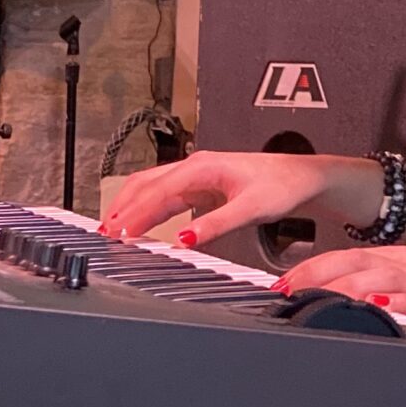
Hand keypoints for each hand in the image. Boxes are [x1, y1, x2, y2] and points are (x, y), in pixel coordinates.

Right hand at [101, 150, 342, 247]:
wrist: (301, 177)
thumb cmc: (281, 186)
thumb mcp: (251, 209)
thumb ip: (217, 225)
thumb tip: (186, 239)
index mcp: (202, 168)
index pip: (157, 192)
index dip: (134, 214)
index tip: (116, 233)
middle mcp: (195, 167)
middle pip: (146, 185)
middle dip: (122, 208)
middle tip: (104, 234)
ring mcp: (195, 174)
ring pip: (152, 187)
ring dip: (131, 206)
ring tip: (112, 229)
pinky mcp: (200, 184)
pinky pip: (164, 194)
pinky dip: (147, 208)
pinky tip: (139, 223)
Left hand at [278, 245, 405, 351]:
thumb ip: (386, 296)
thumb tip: (345, 309)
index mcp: (399, 261)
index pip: (344, 258)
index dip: (309, 270)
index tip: (279, 287)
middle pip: (352, 263)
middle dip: (314, 277)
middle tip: (283, 294)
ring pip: (377, 278)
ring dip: (341, 288)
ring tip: (312, 301)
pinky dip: (391, 305)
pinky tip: (373, 311)